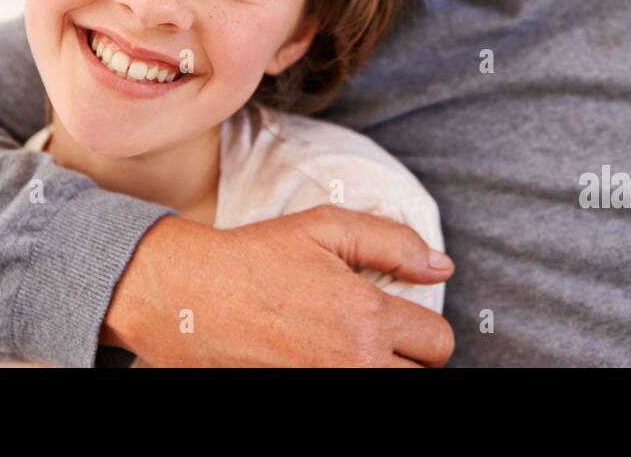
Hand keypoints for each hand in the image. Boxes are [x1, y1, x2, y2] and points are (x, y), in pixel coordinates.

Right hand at [99, 206, 455, 365]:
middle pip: (422, 378)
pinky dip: (347, 380)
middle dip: (407, 357)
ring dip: (380, 370)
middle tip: (375, 336)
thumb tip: (442, 265)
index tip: (399, 317)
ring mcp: (327, 388)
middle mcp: (354, 362)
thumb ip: (393, 242)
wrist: (189, 297)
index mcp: (367, 315)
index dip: (423, 326)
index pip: (438, 341)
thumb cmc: (256, 257)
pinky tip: (325, 362)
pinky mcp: (303, 398)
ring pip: (390, 392)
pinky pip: (351, 402)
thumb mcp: (325, 227)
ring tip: (350, 349)